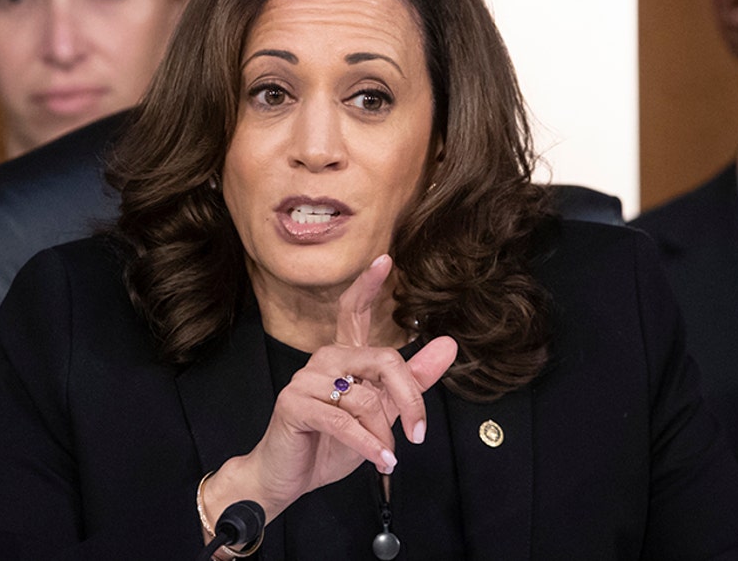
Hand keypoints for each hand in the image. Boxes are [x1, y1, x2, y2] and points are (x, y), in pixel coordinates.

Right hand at [203, 255, 456, 524]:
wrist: (289, 478)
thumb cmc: (332, 444)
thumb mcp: (381, 414)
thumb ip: (413, 382)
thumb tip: (449, 345)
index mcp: (344, 357)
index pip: (354, 311)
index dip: (368, 285)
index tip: (385, 260)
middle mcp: (324, 360)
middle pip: (383, 360)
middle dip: (410, 399)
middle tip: (419, 434)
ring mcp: (306, 380)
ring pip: (365, 398)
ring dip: (383, 435)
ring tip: (387, 457)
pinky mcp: (294, 404)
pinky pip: (344, 421)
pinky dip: (369, 445)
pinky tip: (381, 461)